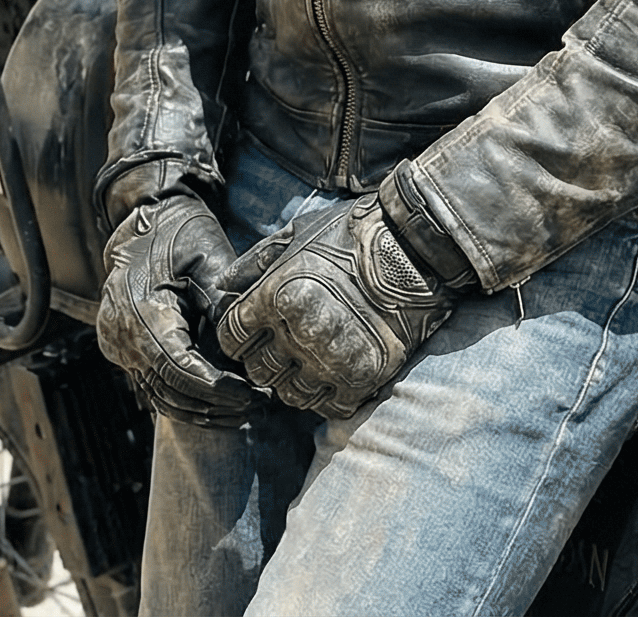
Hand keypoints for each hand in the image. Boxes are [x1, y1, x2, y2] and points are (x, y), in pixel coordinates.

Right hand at [96, 192, 254, 426]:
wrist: (146, 218)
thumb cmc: (181, 233)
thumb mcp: (210, 259)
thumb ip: (223, 307)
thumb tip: (246, 354)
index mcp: (141, 312)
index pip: (179, 369)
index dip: (216, 389)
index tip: (251, 394)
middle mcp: (121, 335)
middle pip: (169, 390)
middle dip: (215, 405)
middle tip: (258, 404)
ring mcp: (117, 344)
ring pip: (160, 395)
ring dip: (201, 408)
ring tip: (244, 408)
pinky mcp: (121, 347)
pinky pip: (152, 384)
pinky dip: (183, 395)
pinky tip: (217, 399)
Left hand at [216, 195, 455, 419]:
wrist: (414, 247)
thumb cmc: (351, 232)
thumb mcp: (297, 234)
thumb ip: (255, 262)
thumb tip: (223, 286)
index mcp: (277, 296)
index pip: (232, 339)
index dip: (238, 337)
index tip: (252, 331)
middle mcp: (299, 332)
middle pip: (258, 371)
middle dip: (264, 360)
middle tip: (283, 345)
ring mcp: (331, 359)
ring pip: (291, 394)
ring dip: (295, 380)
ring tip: (309, 358)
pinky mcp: (363, 376)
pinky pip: (329, 406)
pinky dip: (327, 395)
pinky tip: (334, 371)